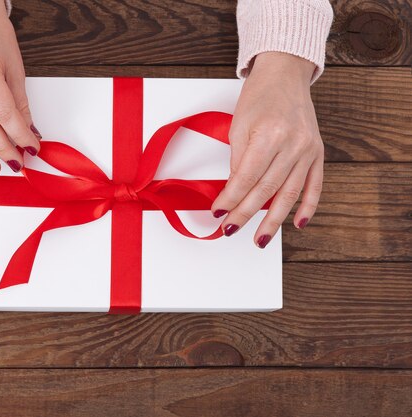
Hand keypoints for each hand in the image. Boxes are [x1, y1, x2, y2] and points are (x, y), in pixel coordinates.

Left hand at [211, 52, 323, 247]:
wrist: (285, 76)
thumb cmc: (258, 98)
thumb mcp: (238, 126)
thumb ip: (238, 161)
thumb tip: (234, 193)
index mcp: (269, 135)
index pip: (246, 178)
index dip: (230, 199)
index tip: (218, 213)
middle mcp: (293, 144)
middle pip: (266, 190)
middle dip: (245, 213)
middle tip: (231, 229)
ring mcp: (308, 150)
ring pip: (290, 194)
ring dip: (274, 220)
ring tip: (261, 240)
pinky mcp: (318, 152)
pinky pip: (315, 185)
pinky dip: (308, 207)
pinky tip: (299, 225)